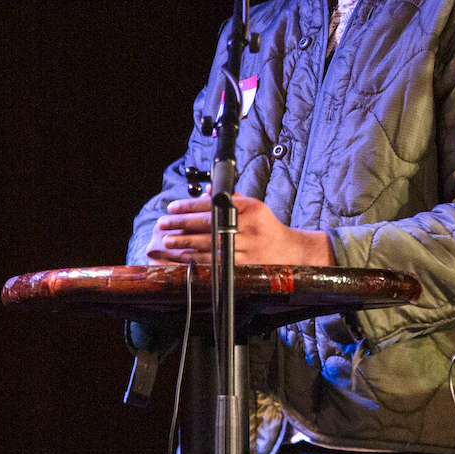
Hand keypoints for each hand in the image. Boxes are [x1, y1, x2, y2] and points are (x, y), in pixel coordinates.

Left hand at [148, 192, 333, 265]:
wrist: (291, 251)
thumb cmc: (268, 227)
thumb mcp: (255, 208)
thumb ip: (232, 198)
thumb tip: (209, 190)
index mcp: (251, 208)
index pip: (215, 204)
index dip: (191, 206)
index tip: (172, 208)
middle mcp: (250, 226)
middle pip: (210, 224)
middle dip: (183, 224)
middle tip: (163, 224)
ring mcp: (248, 246)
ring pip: (211, 244)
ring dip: (186, 243)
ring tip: (169, 241)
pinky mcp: (246, 264)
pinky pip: (218, 261)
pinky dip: (199, 259)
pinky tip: (185, 257)